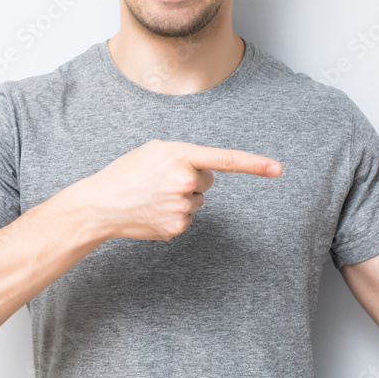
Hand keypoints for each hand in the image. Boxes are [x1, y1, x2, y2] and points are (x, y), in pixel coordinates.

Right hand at [79, 139, 282, 241]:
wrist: (101, 204)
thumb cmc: (127, 172)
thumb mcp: (155, 150)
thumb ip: (184, 154)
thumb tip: (201, 170)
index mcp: (181, 156)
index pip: (225, 159)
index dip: (254, 164)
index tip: (278, 169)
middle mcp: (185, 181)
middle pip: (207, 180)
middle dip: (191, 179)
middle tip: (161, 180)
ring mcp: (182, 207)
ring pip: (197, 200)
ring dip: (181, 197)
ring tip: (154, 195)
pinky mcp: (177, 227)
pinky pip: (187, 217)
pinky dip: (173, 214)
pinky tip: (153, 210)